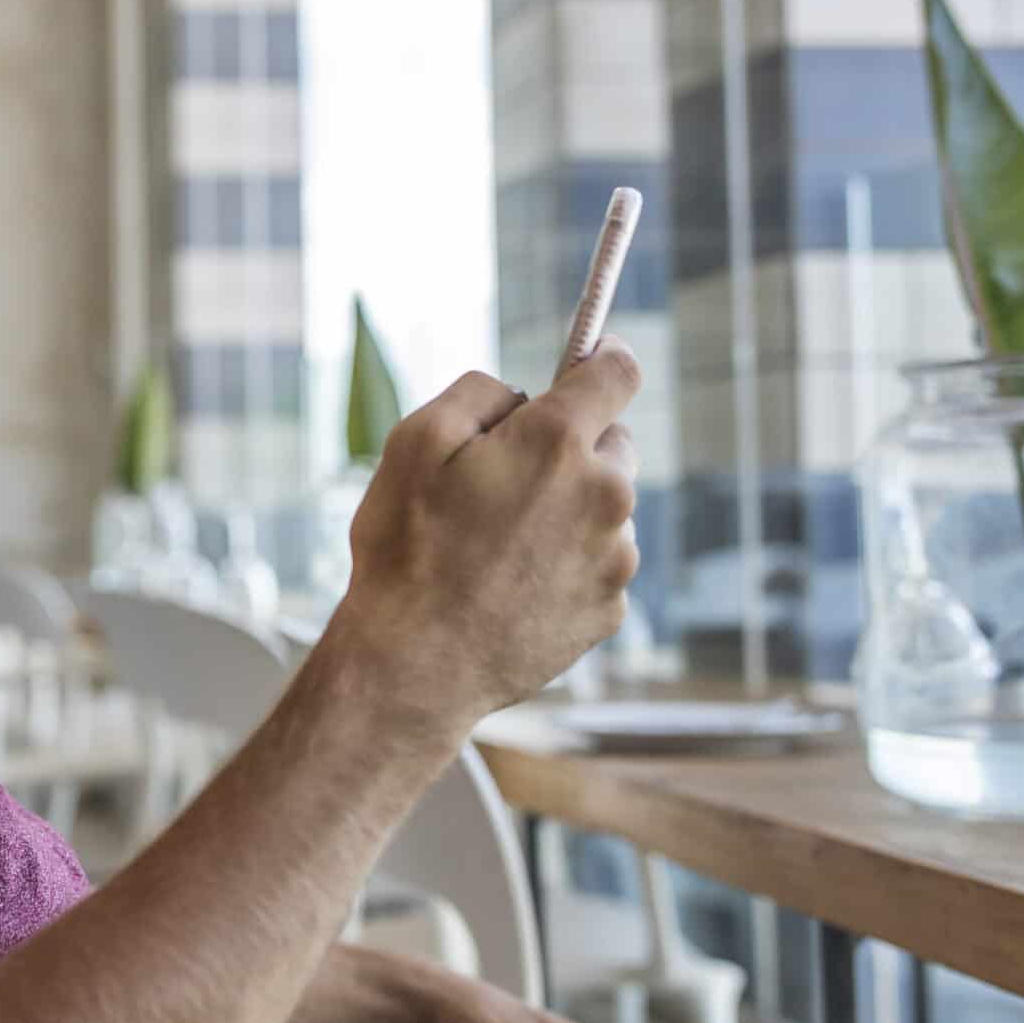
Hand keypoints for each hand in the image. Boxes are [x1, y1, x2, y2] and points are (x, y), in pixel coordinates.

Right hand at [322, 340, 641, 741]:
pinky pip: (597, 564)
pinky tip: (511, 585)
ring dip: (568, 511)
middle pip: (613, 443)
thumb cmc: (406, 550)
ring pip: (605, 508)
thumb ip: (478, 392)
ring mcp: (613, 558)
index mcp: (558, 444)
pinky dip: (566, 564)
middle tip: (506, 479)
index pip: (617, 373)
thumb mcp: (415, 441)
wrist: (414, 666)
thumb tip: (521, 394)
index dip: (604, 357)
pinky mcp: (610, 609)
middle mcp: (605, 496)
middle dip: (571, 448)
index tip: (592, 359)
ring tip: (498, 546)